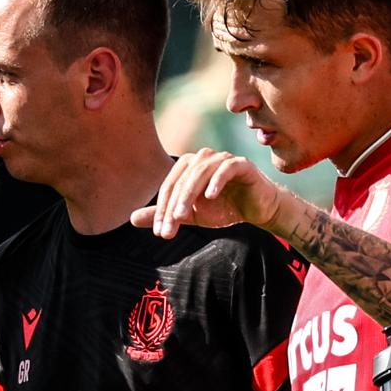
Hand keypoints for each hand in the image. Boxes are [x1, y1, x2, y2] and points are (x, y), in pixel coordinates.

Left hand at [131, 149, 284, 239]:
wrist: (258, 210)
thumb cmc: (224, 209)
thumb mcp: (190, 215)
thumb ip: (164, 215)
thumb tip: (132, 218)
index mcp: (189, 167)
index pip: (170, 186)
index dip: (162, 209)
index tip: (161, 232)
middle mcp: (204, 158)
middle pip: (182, 179)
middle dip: (173, 205)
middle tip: (169, 228)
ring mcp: (223, 159)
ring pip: (200, 172)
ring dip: (189, 195)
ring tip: (183, 216)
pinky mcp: (242, 165)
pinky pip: (227, 168)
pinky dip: (217, 180)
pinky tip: (210, 197)